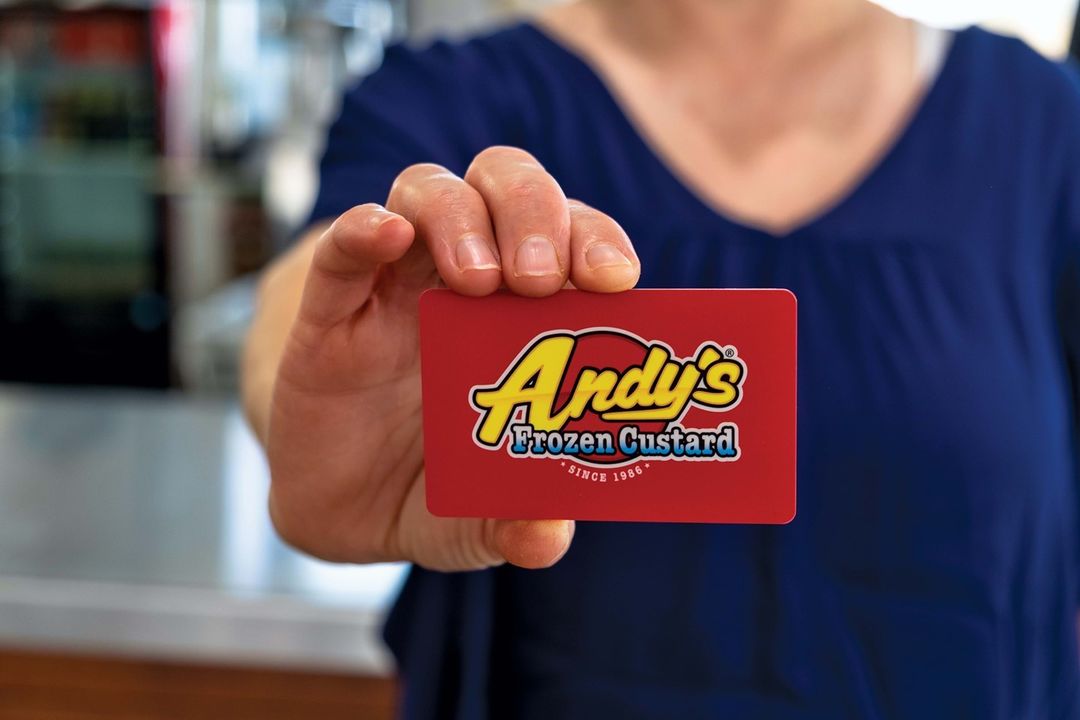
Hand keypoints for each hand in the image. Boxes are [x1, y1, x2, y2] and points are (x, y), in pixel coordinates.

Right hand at [259, 146, 639, 570]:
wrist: (338, 504)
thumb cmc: (432, 488)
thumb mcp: (475, 518)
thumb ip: (513, 526)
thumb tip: (551, 534)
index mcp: (525, 317)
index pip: (572, 242)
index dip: (597, 241)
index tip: (615, 278)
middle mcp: (466, 283)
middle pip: (507, 190)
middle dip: (534, 214)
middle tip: (540, 278)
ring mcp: (395, 288)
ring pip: (430, 194)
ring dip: (460, 217)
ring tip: (477, 277)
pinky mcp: (329, 313)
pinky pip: (341, 252)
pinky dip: (362, 232)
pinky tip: (384, 233)